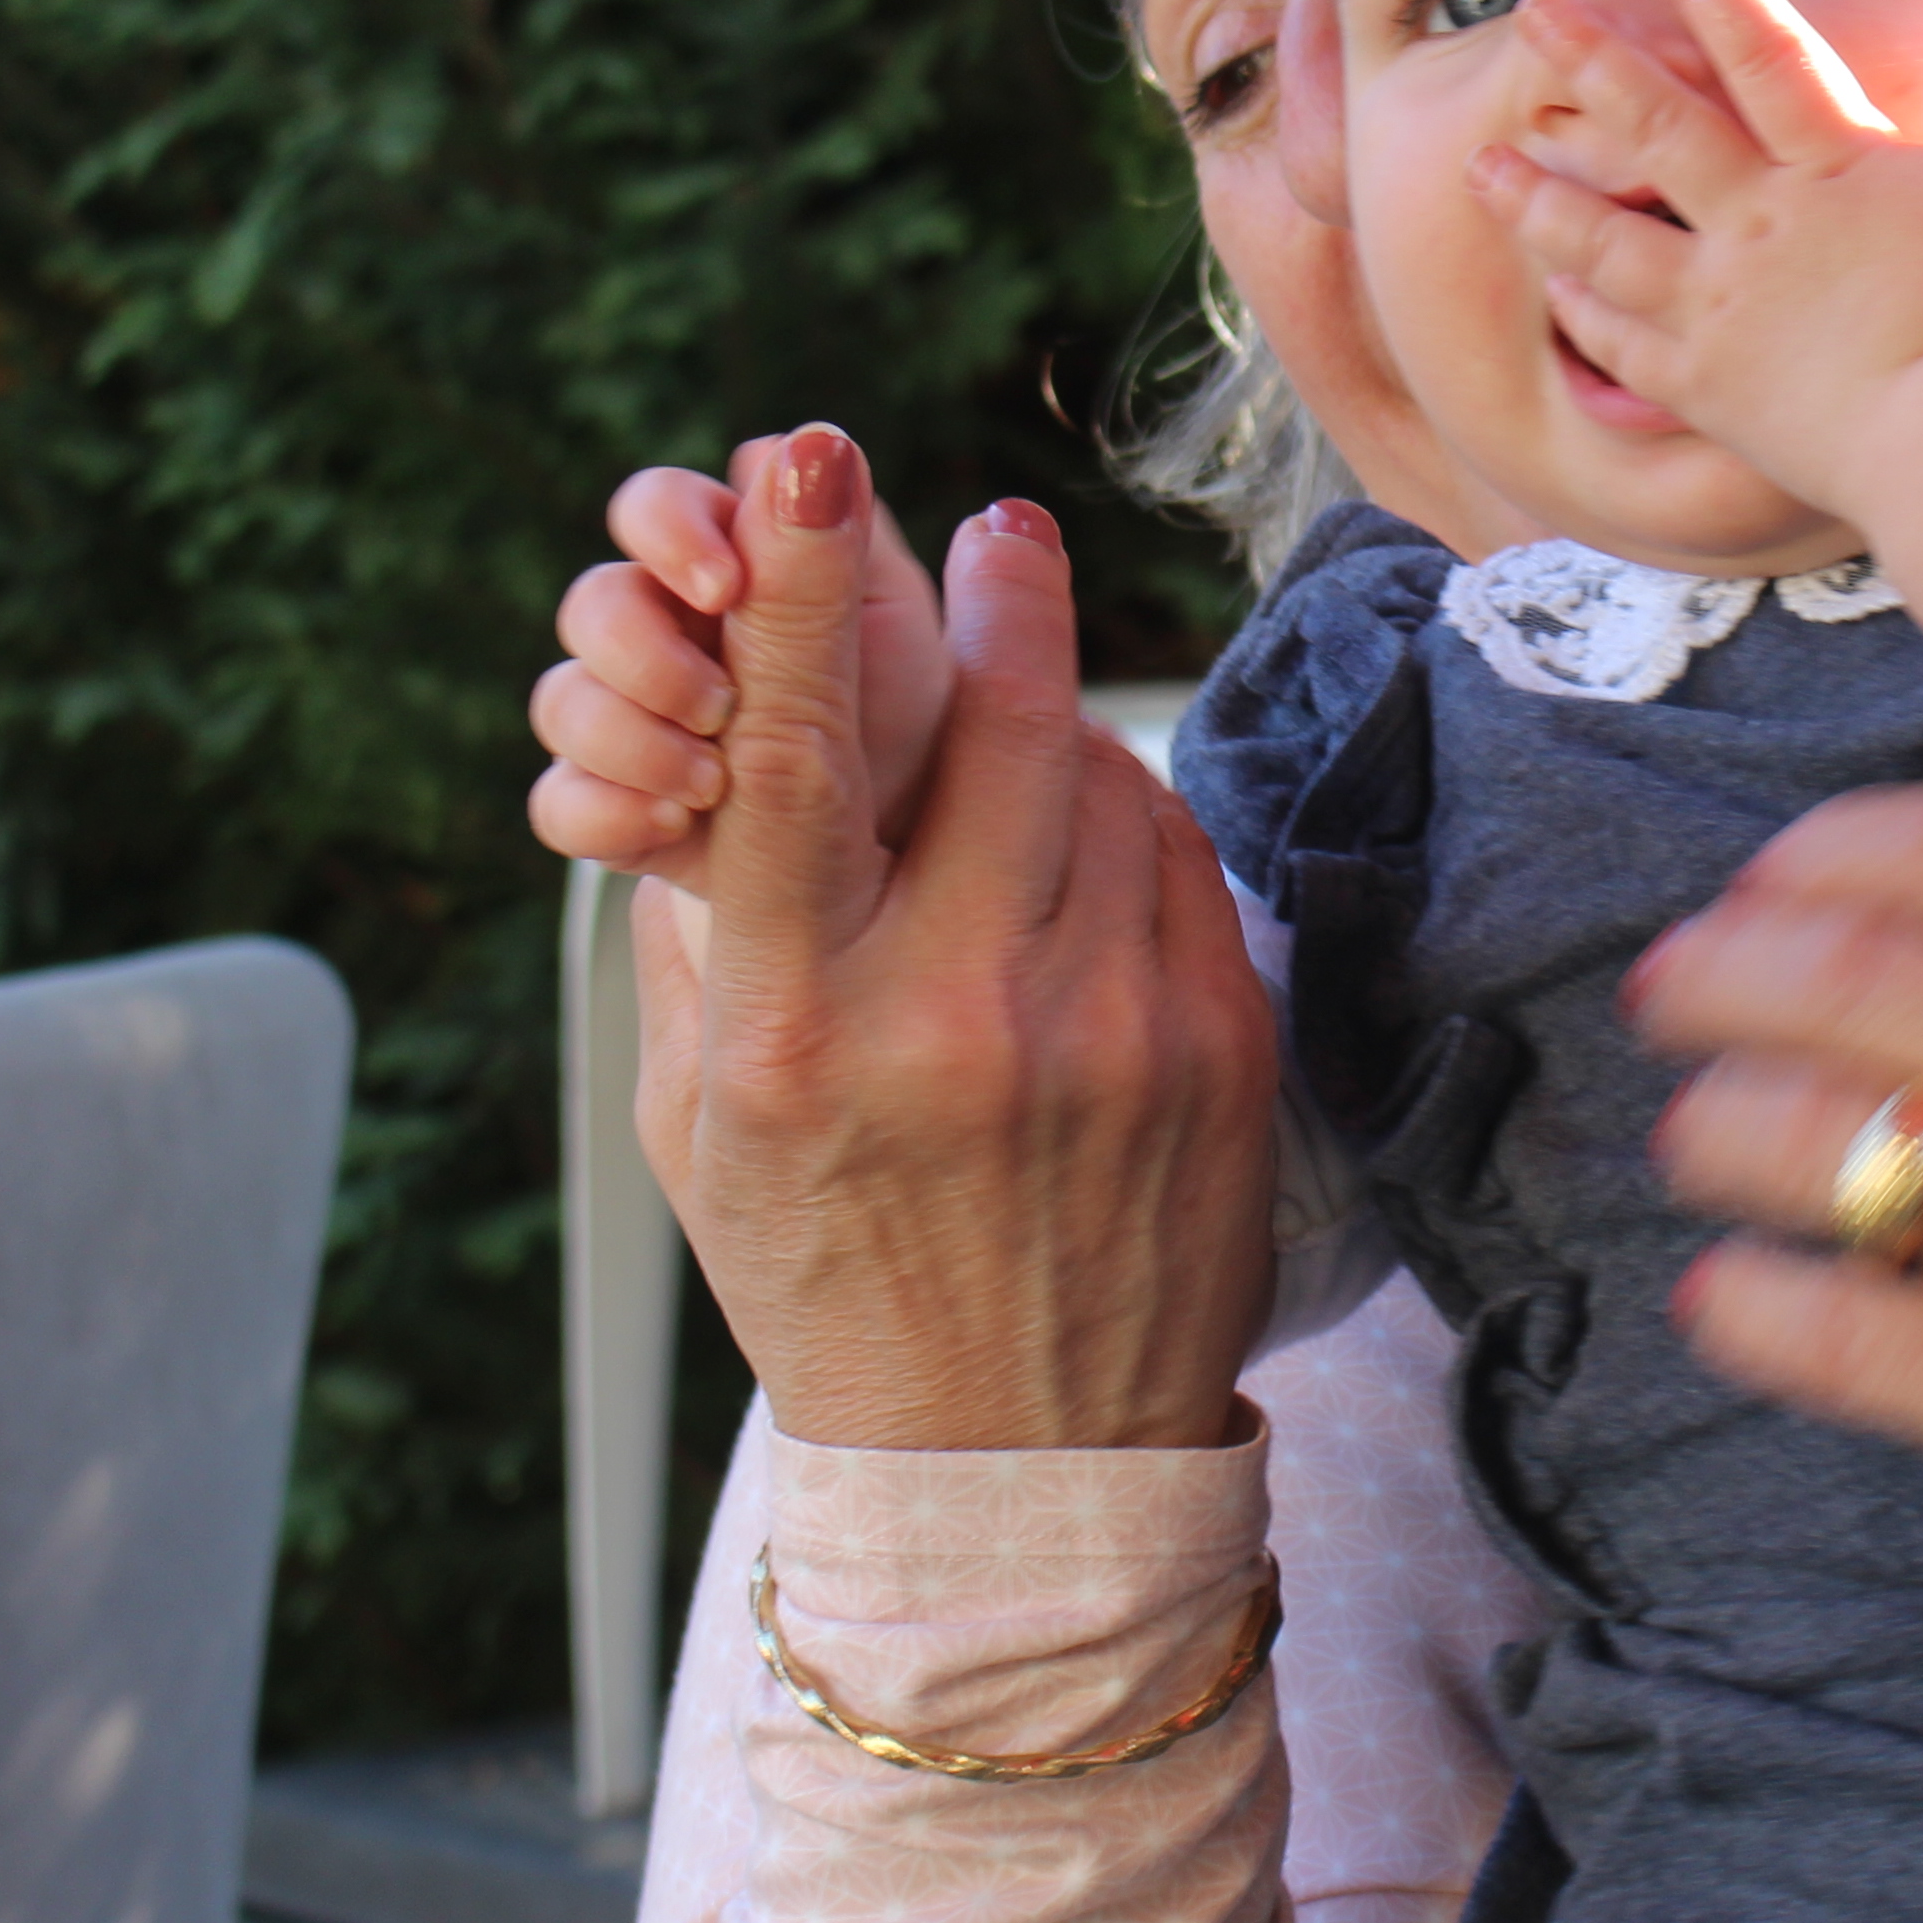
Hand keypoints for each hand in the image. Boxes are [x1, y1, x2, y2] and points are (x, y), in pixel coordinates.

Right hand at [526, 440, 951, 879]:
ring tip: (709, 790)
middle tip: (717, 706)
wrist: (907, 915)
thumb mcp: (897, 663)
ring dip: (627, 736)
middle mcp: (689, 641)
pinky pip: (559, 803)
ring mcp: (645, 731)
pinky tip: (671, 835)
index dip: (677, 527)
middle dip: (638, 645)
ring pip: (564, 697)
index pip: (675, 505)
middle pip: (597, 597)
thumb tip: (809, 440)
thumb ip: (836, 557)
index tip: (723, 587)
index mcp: (762, 579)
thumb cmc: (927, 771)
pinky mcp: (625, 822)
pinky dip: (606, 817)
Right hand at [632, 426, 1277, 1449]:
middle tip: (994, 529)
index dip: (801, 591)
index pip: (792, 760)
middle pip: (992, 728)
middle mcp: (950, 1019)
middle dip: (997, 601)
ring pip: (1096, 782)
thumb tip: (717, 728)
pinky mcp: (1219, 1050)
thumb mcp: (703, 1116)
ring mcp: (1104, 1036)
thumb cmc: (828, 1267)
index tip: (809, 455)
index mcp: (795, 1027)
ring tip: (1023, 760)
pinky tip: (1091, 866)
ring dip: (1057, 735)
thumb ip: (704, 929)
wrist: (1014, 1467)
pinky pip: (1178, 861)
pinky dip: (1132, 830)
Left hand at [1468, 0, 1922, 517]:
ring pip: (1610, 242)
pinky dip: (1587, 315)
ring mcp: (1725, 308)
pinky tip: (1557, 290)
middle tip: (1534, 15)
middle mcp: (1763, 225)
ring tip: (1487, 167)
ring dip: (1543, 199)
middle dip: (1591, 64)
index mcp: (1838, 168)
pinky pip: (1629, 346)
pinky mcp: (1712, 387)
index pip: (1765, 53)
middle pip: (1658, 130)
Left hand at [1629, 783, 1922, 1797]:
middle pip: (1840, 973)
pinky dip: (1753, 1305)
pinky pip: (1836, 1328)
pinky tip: (1728, 1294)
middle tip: (1670, 992)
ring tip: (1697, 1139)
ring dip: (1718, 1131)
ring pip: (1815, 1144)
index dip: (1812, 859)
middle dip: (1719, 975)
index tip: (1761, 884)